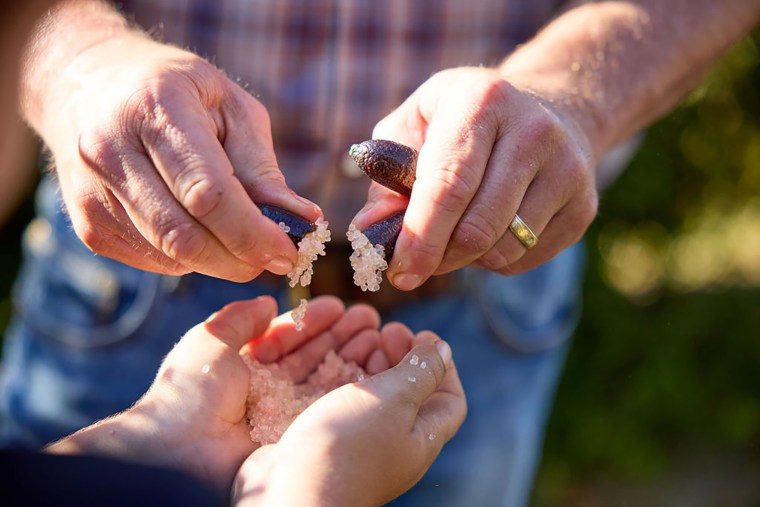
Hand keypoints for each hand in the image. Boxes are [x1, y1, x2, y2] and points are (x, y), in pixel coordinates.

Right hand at [41, 34, 319, 280]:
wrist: (90, 84)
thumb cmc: (179, 94)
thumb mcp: (232, 109)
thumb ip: (263, 169)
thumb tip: (304, 221)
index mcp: (155, 109)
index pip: (207, 193)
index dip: (252, 233)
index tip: (289, 252)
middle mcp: (111, 151)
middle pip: (185, 236)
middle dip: (240, 259)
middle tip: (275, 259)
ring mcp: (91, 192)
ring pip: (169, 255)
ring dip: (219, 261)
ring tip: (241, 238)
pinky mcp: (87, 224)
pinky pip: (152, 261)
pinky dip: (189, 258)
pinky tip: (199, 229)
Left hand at [47, 295, 387, 491]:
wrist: (181, 455)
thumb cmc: (187, 395)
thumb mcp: (210, 341)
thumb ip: (241, 318)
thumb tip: (267, 302)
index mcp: (246, 373)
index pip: (288, 342)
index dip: (314, 323)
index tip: (339, 306)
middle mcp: (269, 396)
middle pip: (314, 359)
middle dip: (341, 335)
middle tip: (369, 316)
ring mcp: (287, 418)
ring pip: (328, 380)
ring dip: (353, 354)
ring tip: (377, 333)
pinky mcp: (302, 438)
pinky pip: (333, 405)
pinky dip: (356, 383)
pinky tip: (373, 361)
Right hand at [233, 325, 466, 506]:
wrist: (292, 491)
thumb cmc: (348, 446)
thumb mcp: (395, 399)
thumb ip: (421, 372)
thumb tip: (442, 349)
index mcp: (421, 440)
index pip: (449, 400)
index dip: (442, 365)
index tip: (421, 335)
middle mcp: (395, 446)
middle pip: (411, 396)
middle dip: (402, 358)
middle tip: (386, 331)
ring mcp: (361, 448)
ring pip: (375, 399)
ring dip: (372, 366)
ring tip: (360, 341)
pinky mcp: (329, 444)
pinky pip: (345, 407)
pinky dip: (344, 381)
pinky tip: (331, 365)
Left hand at [353, 66, 596, 288]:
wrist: (549, 110)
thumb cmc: (462, 123)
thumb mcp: (414, 128)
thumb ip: (386, 180)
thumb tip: (370, 233)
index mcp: (481, 101)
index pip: (448, 185)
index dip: (420, 237)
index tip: (398, 273)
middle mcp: (533, 130)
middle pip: (478, 226)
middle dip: (439, 259)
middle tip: (415, 267)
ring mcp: (567, 169)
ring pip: (505, 249)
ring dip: (467, 260)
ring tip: (453, 236)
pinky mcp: (584, 205)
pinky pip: (527, 259)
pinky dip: (496, 260)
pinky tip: (489, 231)